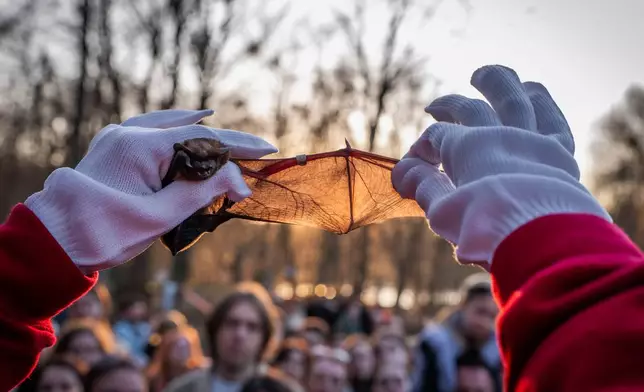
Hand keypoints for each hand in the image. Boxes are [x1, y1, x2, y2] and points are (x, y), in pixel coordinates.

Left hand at [25, 109, 276, 272]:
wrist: (53, 243)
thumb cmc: (103, 234)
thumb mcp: (159, 217)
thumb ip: (201, 193)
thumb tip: (239, 181)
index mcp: (140, 146)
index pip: (202, 140)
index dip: (238, 146)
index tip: (268, 150)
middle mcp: (129, 133)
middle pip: (191, 131)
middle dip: (225, 144)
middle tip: (256, 153)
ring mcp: (119, 137)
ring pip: (172, 126)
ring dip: (204, 136)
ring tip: (233, 143)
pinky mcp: (114, 147)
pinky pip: (153, 129)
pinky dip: (178, 130)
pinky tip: (191, 124)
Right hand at [392, 65, 609, 266]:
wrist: (540, 239)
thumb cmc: (485, 228)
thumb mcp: (443, 211)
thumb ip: (422, 186)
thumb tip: (401, 171)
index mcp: (466, 147)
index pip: (437, 137)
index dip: (421, 148)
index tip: (413, 167)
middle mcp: (499, 134)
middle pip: (470, 109)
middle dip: (449, 106)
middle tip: (435, 107)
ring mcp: (532, 139)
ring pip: (513, 99)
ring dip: (497, 83)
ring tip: (484, 74)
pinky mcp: (560, 152)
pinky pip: (552, 118)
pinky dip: (541, 101)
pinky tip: (532, 90)